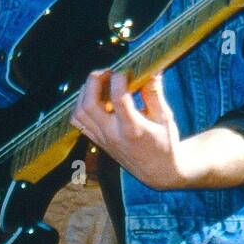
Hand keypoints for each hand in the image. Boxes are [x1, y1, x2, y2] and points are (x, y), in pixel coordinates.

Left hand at [69, 69, 184, 190]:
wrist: (158, 172)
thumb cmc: (165, 144)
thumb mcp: (165, 118)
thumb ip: (155, 94)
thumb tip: (151, 71)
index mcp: (133, 129)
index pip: (118, 98)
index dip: (120, 79)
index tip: (128, 71)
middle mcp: (113, 135)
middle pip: (89, 104)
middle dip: (95, 81)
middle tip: (108, 72)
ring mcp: (102, 139)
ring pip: (80, 112)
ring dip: (86, 92)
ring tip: (100, 82)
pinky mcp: (97, 142)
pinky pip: (78, 122)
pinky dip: (81, 105)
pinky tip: (95, 98)